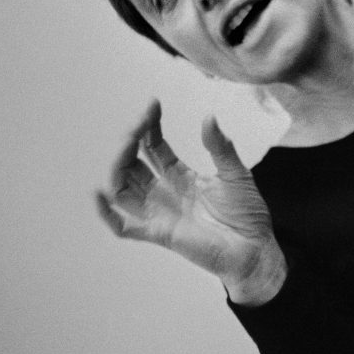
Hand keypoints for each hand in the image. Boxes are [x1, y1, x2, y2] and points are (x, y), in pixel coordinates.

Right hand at [96, 100, 285, 304]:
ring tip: (126, 143)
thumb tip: (209, 117)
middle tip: (138, 122)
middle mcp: (165, 192)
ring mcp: (159, 213)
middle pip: (133, 164)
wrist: (254, 248)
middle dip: (131, 140)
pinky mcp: (159, 233)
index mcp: (181, 176)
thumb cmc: (247, 213)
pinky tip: (99, 194)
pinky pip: (123, 226)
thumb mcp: (235, 173)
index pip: (154, 147)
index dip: (149, 127)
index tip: (152, 105)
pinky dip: (106, 213)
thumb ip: (220, 147)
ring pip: (123, 188)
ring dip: (118, 166)